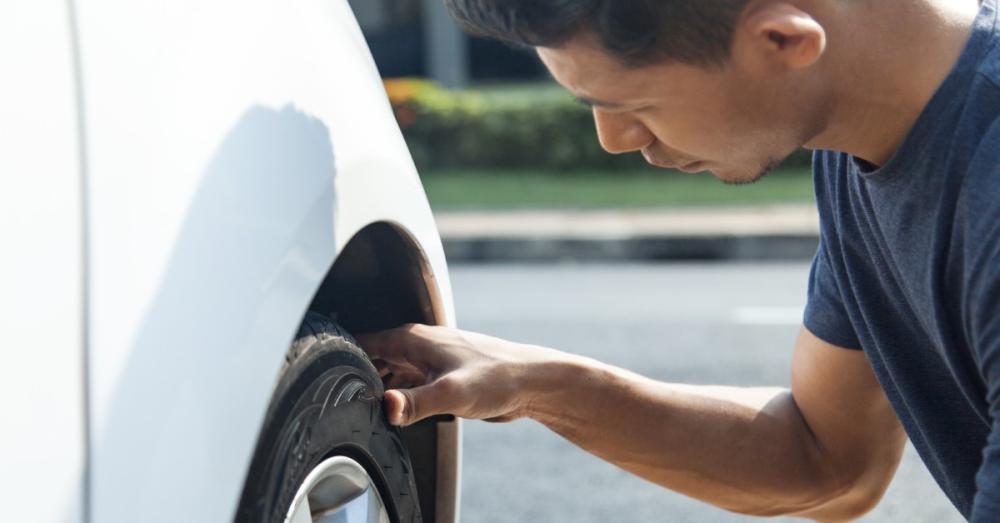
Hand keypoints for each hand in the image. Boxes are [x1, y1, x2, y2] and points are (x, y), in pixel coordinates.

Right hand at [356, 324, 564, 426]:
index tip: (325, 378)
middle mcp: (417, 346)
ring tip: (360, 407)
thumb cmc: (498, 378)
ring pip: (388, 372)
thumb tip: (387, 406)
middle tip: (341, 400)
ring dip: (376, 387)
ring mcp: (427, 361)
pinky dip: (395, 395)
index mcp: (413, 340)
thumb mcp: (452, 393)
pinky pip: (405, 383)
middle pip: (371, 358)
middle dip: (356, 376)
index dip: (341, 359)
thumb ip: (417, 402)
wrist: (531, 382)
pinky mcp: (437, 377)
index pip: (362, 343)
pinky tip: (392, 413)